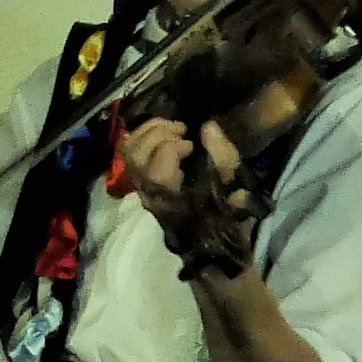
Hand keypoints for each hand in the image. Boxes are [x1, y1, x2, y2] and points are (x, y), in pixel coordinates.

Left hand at [116, 115, 243, 233]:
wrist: (210, 234)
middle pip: (136, 156)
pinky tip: (162, 131)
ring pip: (129, 151)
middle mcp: (149, 192)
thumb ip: (222, 155)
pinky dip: (142, 134)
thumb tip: (208, 127)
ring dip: (149, 130)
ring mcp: (141, 186)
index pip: (157, 168)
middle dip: (158, 133)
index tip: (192, 147)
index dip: (174, 148)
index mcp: (171, 197)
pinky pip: (129, 152)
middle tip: (181, 131)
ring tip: (172, 127)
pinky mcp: (139, 179)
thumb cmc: (224, 210)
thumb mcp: (232, 184)